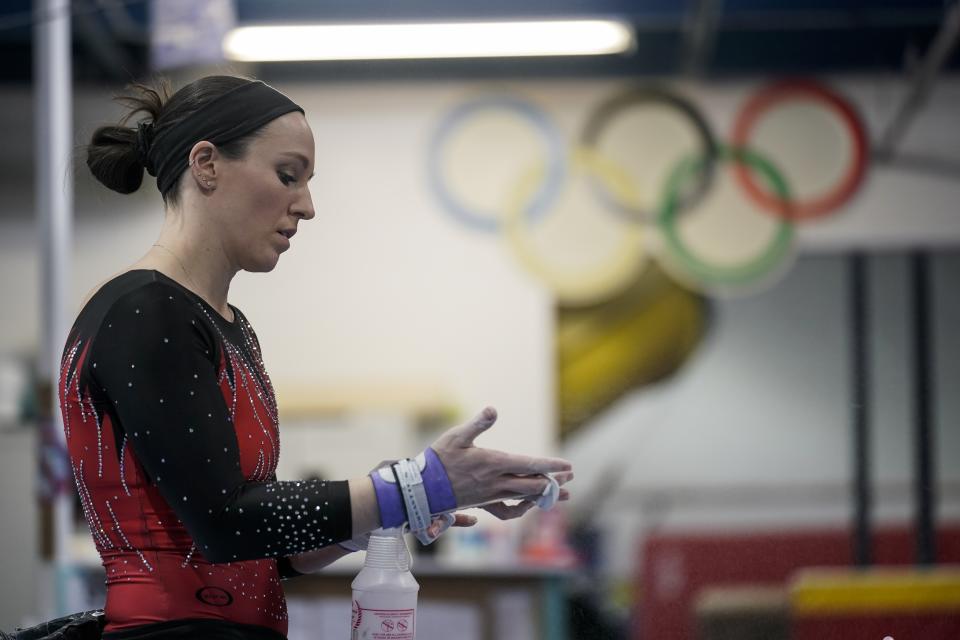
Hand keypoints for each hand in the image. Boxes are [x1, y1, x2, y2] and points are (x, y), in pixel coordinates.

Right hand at [430, 407, 573, 519]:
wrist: (421, 489)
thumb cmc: (438, 459)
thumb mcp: (456, 436)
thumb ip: (477, 423)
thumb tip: (493, 410)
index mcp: (493, 463)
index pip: (529, 464)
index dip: (550, 466)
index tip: (568, 466)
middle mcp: (495, 482)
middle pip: (532, 484)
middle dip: (554, 481)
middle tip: (570, 478)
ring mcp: (490, 495)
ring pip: (524, 497)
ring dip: (544, 494)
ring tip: (561, 494)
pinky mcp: (483, 504)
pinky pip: (508, 510)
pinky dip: (521, 507)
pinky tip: (527, 504)